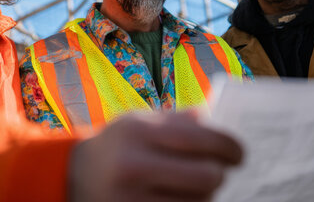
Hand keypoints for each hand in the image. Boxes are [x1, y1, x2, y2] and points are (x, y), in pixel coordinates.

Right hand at [68, 111, 242, 201]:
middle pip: (206, 176)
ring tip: (196, 185)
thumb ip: (177, 120)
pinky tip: (183, 198)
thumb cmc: (118, 146)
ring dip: (206, 195)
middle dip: (220, 174)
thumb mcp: (139, 122)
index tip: (238, 154)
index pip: (201, 139)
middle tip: (219, 171)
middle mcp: (134, 166)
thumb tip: (216, 120)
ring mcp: (132, 199)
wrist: (75, 177)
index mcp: (138, 132)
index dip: (230, 147)